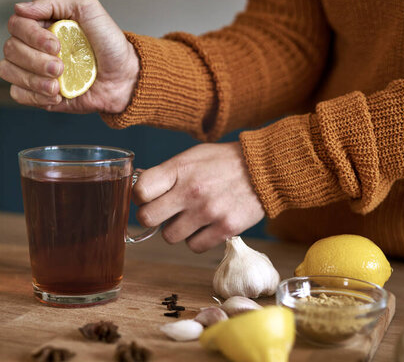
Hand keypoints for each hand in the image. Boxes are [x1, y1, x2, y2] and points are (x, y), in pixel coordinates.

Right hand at [0, 0, 138, 113]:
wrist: (124, 78)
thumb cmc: (110, 44)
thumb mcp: (89, 9)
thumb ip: (55, 0)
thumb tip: (21, 8)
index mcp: (42, 25)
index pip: (16, 25)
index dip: (31, 36)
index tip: (56, 44)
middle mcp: (33, 46)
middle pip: (10, 49)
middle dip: (36, 60)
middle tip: (62, 66)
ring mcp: (34, 71)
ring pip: (9, 71)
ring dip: (34, 79)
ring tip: (59, 83)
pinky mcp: (38, 93)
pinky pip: (18, 95)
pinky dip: (35, 95)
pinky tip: (57, 94)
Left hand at [134, 142, 265, 252]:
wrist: (264, 168)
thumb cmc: (223, 162)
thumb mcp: (192, 156)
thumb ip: (166, 173)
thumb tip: (138, 190)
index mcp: (180, 169)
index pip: (140, 191)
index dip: (139, 197)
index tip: (147, 198)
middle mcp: (191, 191)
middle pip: (148, 218)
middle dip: (153, 217)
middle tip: (164, 212)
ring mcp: (208, 211)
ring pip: (169, 236)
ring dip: (177, 229)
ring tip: (191, 217)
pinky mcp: (225, 228)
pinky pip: (194, 246)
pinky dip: (197, 239)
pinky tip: (206, 225)